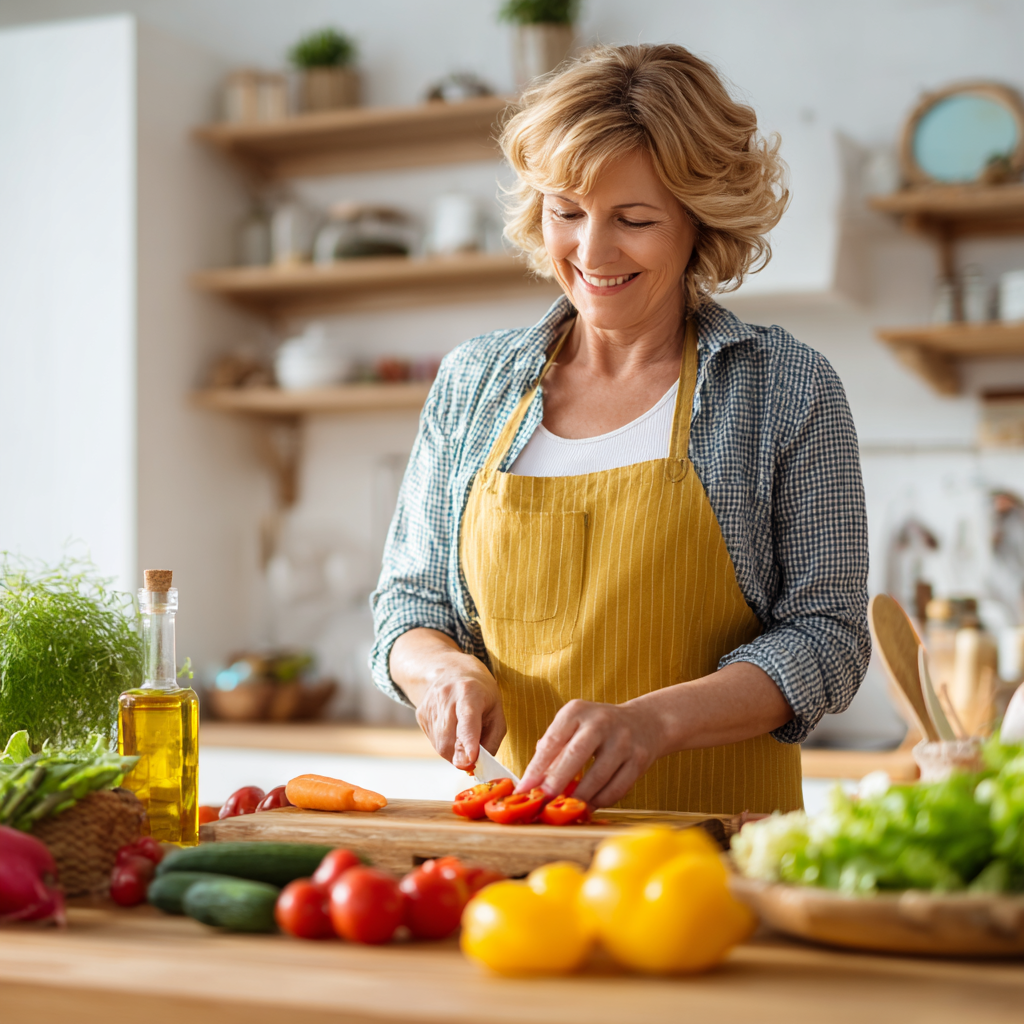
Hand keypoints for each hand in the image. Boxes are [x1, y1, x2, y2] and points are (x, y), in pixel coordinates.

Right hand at [389, 628, 505, 770]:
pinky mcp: (421, 715)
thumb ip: (493, 737)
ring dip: (455, 751)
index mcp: (469, 692)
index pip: (467, 720)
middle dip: (463, 756)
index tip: (471, 759)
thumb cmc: (479, 689)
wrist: (447, 668)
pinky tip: (453, 728)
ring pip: (441, 746)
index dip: (469, 741)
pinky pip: (434, 742)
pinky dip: (447, 744)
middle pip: (450, 740)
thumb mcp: (496, 707)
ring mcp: (429, 706)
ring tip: (464, 733)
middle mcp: (446, 697)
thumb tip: (481, 763)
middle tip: (475, 754)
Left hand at [517, 699, 663, 807]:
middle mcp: (601, 722)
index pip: (552, 741)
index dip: (536, 768)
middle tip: (543, 801)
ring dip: (579, 797)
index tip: (524, 789)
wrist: (644, 722)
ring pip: (597, 777)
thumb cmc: (598, 727)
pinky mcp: (640, 759)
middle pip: (574, 756)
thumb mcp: (574, 725)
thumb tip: (533, 780)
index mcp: (578, 711)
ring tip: (567, 808)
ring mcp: (623, 740)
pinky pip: (617, 789)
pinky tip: (590, 804)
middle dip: (556, 783)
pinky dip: (600, 801)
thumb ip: (553, 747)